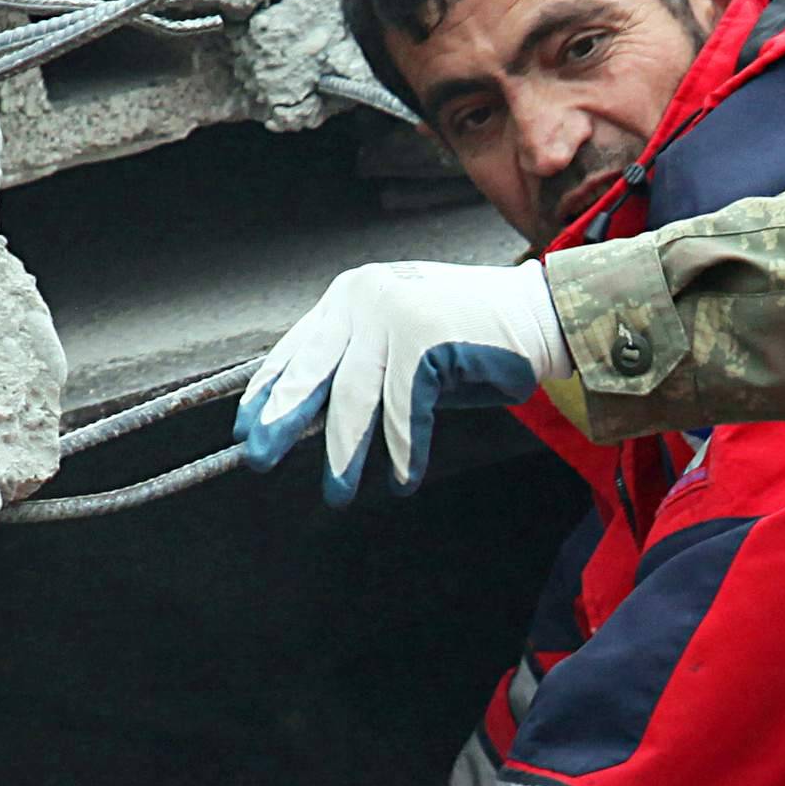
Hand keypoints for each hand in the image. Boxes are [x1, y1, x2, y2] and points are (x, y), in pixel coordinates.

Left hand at [236, 261, 564, 502]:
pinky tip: (402, 478)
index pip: (296, 347)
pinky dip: (404, 450)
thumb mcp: (398, 342)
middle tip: (259, 457)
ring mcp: (394, 315)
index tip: (247, 425)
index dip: (268, 391)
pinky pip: (404, 410)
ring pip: (355, 398)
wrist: (537, 315)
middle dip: (282, 420)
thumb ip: (356, 365)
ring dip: (345, 452)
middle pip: (312, 371)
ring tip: (338, 490)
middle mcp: (364, 298)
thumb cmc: (470, 335)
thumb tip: (308, 416)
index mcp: (350, 295)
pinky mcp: (424, 340)